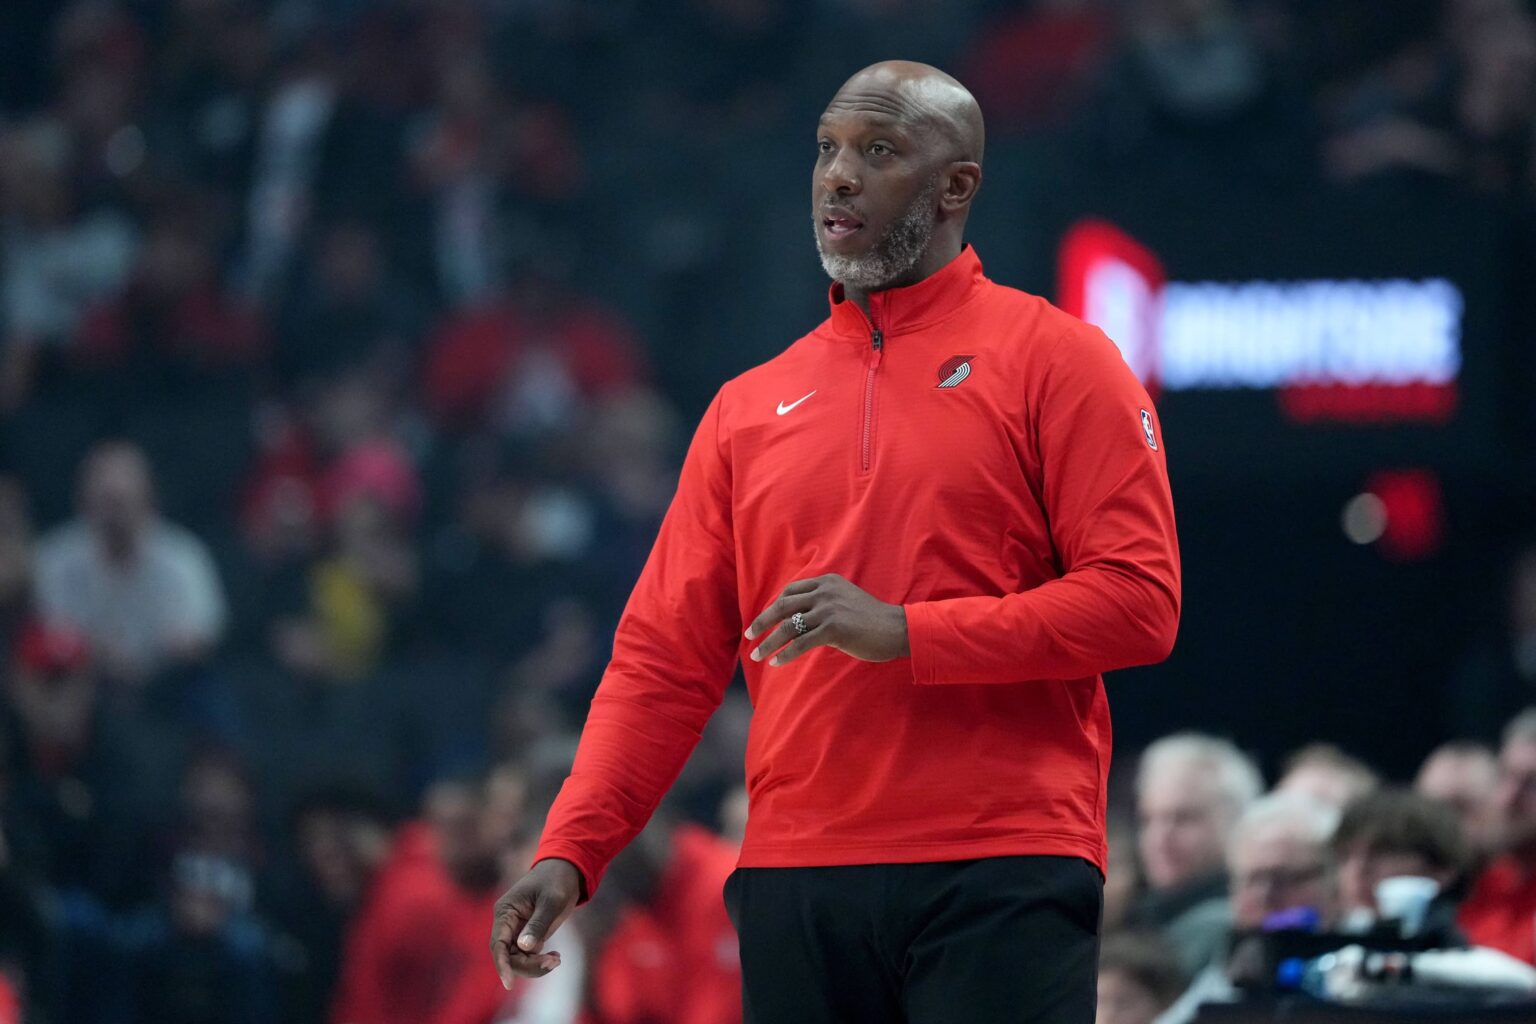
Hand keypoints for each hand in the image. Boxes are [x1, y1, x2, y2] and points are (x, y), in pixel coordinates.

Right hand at [489, 858, 581, 986]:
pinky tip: (556, 956)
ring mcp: (516, 930)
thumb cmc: (557, 880)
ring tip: (557, 958)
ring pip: (518, 960)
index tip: (509, 983)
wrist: (567, 870)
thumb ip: (538, 924)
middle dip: (529, 965)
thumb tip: (524, 948)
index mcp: (505, 912)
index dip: (502, 965)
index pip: (498, 944)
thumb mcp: (551, 901)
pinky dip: (540, 961)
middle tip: (554, 961)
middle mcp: (506, 923)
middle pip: (508, 956)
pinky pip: (527, 956)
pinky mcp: (527, 935)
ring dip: (536, 965)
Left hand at [744, 574, 908, 665]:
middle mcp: (825, 592)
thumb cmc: (872, 620)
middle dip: (763, 621)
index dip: (773, 606)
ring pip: (789, 626)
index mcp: (827, 582)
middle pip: (783, 605)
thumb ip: (824, 603)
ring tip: (757, 654)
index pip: (791, 591)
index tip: (763, 620)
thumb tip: (800, 619)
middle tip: (749, 634)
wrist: (897, 629)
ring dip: (769, 642)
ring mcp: (828, 609)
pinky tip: (777, 662)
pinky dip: (786, 654)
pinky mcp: (833, 629)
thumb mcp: (845, 601)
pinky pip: (801, 643)